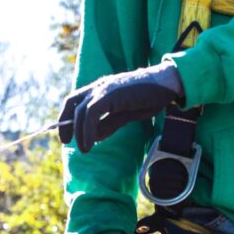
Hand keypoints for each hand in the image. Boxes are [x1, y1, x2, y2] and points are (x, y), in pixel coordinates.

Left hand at [60, 61, 183, 152]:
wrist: (166, 84)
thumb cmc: (149, 98)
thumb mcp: (125, 114)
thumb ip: (109, 123)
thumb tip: (95, 137)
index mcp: (100, 88)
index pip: (74, 101)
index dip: (66, 118)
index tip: (68, 136)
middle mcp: (99, 86)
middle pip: (72, 104)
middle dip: (67, 126)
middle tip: (69, 143)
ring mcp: (104, 88)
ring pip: (81, 111)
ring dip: (80, 132)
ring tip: (85, 148)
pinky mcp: (111, 94)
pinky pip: (92, 113)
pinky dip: (88, 130)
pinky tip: (92, 143)